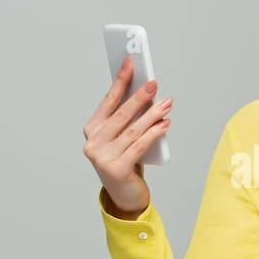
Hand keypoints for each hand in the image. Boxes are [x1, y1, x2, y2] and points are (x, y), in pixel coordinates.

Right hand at [83, 54, 172, 217]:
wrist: (125, 195)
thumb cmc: (125, 160)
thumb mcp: (123, 137)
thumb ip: (128, 118)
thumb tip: (144, 91)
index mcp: (92, 130)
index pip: (108, 101)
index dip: (120, 80)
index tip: (130, 63)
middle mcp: (93, 143)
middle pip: (121, 114)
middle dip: (140, 97)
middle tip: (154, 83)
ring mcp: (102, 157)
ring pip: (133, 130)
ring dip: (152, 115)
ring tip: (167, 104)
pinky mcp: (116, 169)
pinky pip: (139, 146)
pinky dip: (154, 133)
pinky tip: (165, 124)